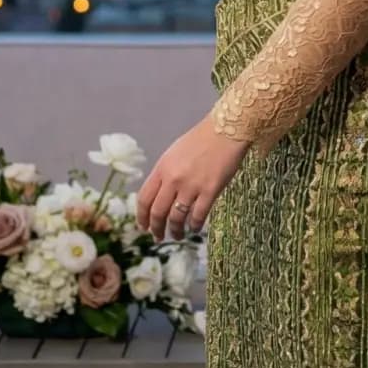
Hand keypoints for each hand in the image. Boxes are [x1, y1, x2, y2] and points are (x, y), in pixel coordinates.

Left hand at [135, 113, 250, 241]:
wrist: (225, 130)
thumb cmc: (200, 140)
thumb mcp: (174, 154)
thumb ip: (165, 174)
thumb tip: (160, 195)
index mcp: (162, 168)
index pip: (144, 198)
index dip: (142, 216)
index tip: (143, 227)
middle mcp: (173, 179)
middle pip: (158, 212)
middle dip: (156, 228)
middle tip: (158, 237)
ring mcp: (191, 186)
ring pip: (177, 217)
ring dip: (176, 230)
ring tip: (178, 235)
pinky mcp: (210, 191)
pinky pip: (198, 215)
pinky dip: (195, 225)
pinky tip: (195, 228)